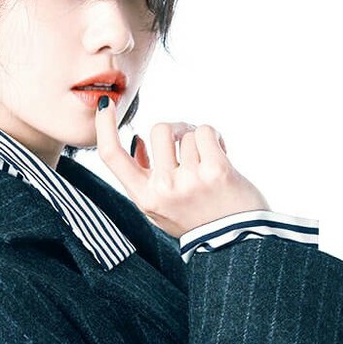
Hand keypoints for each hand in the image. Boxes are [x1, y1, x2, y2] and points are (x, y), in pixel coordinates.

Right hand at [95, 98, 269, 238]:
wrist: (238, 239)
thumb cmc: (199, 219)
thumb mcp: (162, 208)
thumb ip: (146, 178)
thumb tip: (138, 141)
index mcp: (145, 197)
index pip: (112, 156)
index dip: (104, 126)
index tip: (105, 104)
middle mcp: (163, 189)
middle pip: (159, 129)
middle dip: (176, 129)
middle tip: (187, 144)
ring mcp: (189, 180)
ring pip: (188, 132)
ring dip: (199, 140)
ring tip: (208, 162)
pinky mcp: (216, 171)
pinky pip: (206, 132)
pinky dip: (215, 139)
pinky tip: (222, 156)